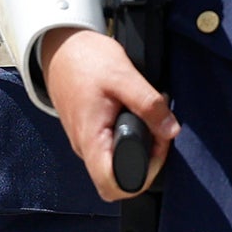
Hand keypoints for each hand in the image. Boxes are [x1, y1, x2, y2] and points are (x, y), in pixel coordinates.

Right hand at [40, 27, 178, 200]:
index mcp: (90, 138)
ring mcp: (84, 141)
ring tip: (151, 121)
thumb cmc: (86, 59)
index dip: (143, 176)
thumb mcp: (123, 76)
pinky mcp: (88, 132)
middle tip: (160, 134)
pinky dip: (129, 139)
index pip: (113, 185)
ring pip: (115, 164)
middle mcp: (84, 147)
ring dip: (139, 150)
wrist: (61, 46)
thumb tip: (171, 130)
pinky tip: (137, 117)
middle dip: (146, 163)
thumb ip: (149, 104)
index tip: (158, 149)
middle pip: (117, 179)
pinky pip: (110, 148)